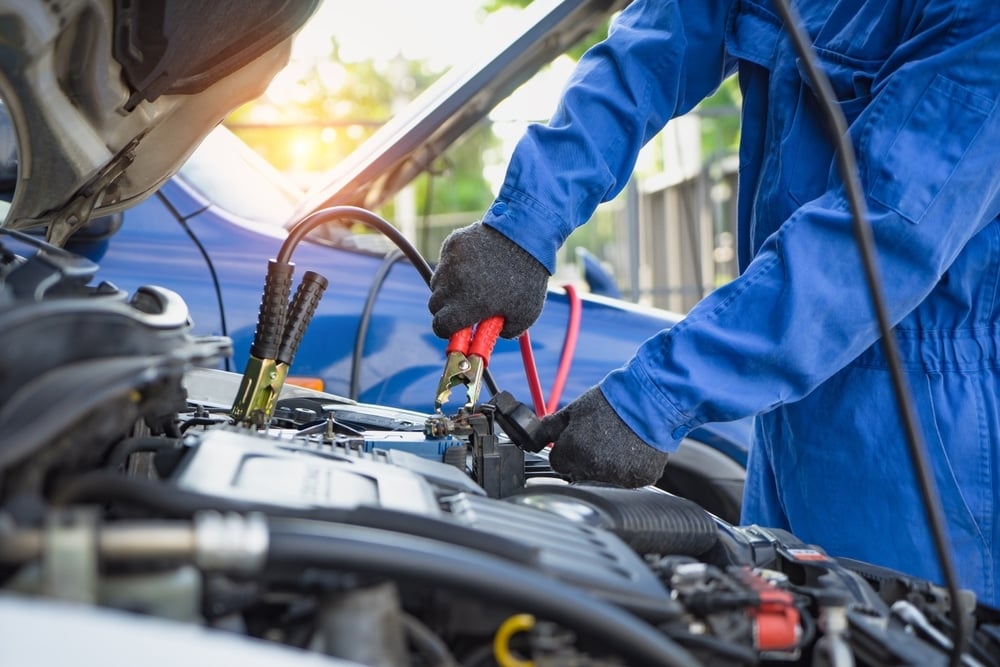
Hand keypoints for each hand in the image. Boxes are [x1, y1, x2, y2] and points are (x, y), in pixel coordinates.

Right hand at [429, 223, 548, 338]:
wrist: (527, 235)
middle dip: (447, 310)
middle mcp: (454, 284)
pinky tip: (476, 263)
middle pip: (434, 306)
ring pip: (437, 284)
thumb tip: (488, 336)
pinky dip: (455, 267)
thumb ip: (504, 332)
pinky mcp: (452, 245)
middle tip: (466, 306)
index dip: (447, 331)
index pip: (440, 327)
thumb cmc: (527, 277)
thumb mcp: (525, 314)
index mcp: (469, 305)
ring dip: (449, 288)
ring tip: (474, 282)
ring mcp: (450, 262)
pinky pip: (445, 263)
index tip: (456, 329)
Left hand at [542, 386, 669, 487]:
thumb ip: (549, 428)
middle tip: (599, 439)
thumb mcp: (574, 409)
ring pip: (602, 479)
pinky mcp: (639, 480)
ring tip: (617, 443)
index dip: (566, 450)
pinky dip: (628, 470)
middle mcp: (593, 469)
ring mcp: (618, 477)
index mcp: (573, 451)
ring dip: (605, 467)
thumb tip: (532, 438)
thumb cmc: (612, 402)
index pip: (557, 464)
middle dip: (584, 460)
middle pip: (578, 474)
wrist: (650, 399)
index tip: (578, 440)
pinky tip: (631, 450)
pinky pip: (627, 481)